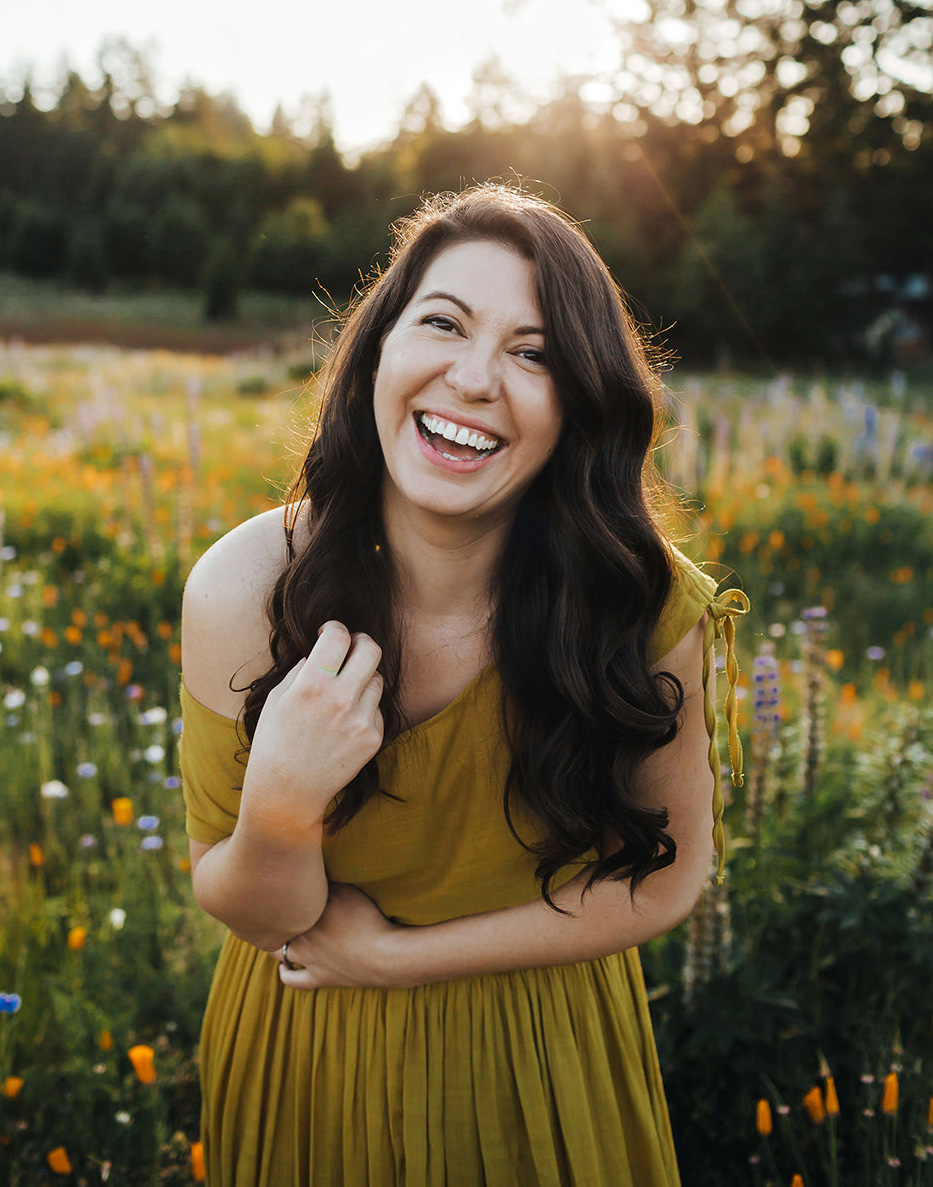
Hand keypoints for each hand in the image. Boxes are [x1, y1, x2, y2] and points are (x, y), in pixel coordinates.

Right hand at [239, 622, 382, 839]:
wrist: (287, 792)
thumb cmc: (275, 742)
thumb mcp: (277, 699)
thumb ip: (303, 669)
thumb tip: (323, 648)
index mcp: (311, 686)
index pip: (338, 637)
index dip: (335, 628)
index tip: (330, 632)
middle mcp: (340, 700)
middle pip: (371, 650)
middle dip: (361, 642)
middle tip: (352, 647)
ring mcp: (360, 720)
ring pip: (377, 678)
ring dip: (363, 677)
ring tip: (343, 691)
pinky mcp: (373, 738)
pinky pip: (377, 707)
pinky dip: (365, 708)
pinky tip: (344, 722)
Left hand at [276, 884, 401, 988]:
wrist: (383, 956)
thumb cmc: (366, 920)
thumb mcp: (346, 891)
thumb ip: (325, 882)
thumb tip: (309, 870)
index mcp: (304, 915)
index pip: (282, 903)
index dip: (278, 894)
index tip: (279, 884)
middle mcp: (300, 938)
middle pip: (277, 926)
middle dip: (273, 916)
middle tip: (274, 905)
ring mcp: (308, 960)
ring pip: (279, 952)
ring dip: (276, 942)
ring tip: (277, 931)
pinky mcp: (320, 978)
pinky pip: (294, 980)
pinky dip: (285, 973)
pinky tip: (283, 967)